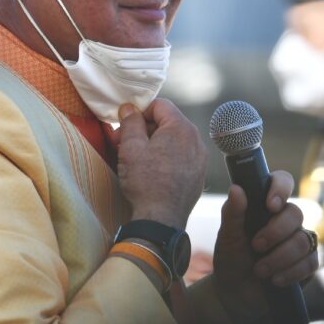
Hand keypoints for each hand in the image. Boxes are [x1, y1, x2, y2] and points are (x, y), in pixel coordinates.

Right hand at [110, 99, 205, 228]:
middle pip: (167, 122)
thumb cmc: (145, 182)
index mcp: (181, 128)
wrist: (162, 219)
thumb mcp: (130, 147)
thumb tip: (129, 108)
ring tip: (135, 158)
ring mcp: (199, 158)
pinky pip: (180, 156)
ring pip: (173, 140)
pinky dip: (165, 157)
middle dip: (144, 130)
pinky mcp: (198, 174)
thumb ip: (130, 122)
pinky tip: (151, 171)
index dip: (139, 112)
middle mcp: (196, 139)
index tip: (125, 126)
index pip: (159, 105)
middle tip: (123, 143)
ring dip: (154, 144)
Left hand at [211, 171, 318, 323]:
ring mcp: (299, 240)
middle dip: (276, 232)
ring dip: (280, 257)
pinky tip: (275, 280)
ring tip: (260, 271)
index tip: (270, 205)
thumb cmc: (231, 260)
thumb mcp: (227, 238)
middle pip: (295, 213)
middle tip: (256, 246)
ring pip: (303, 240)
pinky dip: (290, 272)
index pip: (282, 182)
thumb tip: (236, 188)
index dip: (281, 188)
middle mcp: (285, 219)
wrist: (236, 296)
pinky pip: (310, 262)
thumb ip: (232, 214)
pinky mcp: (308, 262)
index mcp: (265, 205)